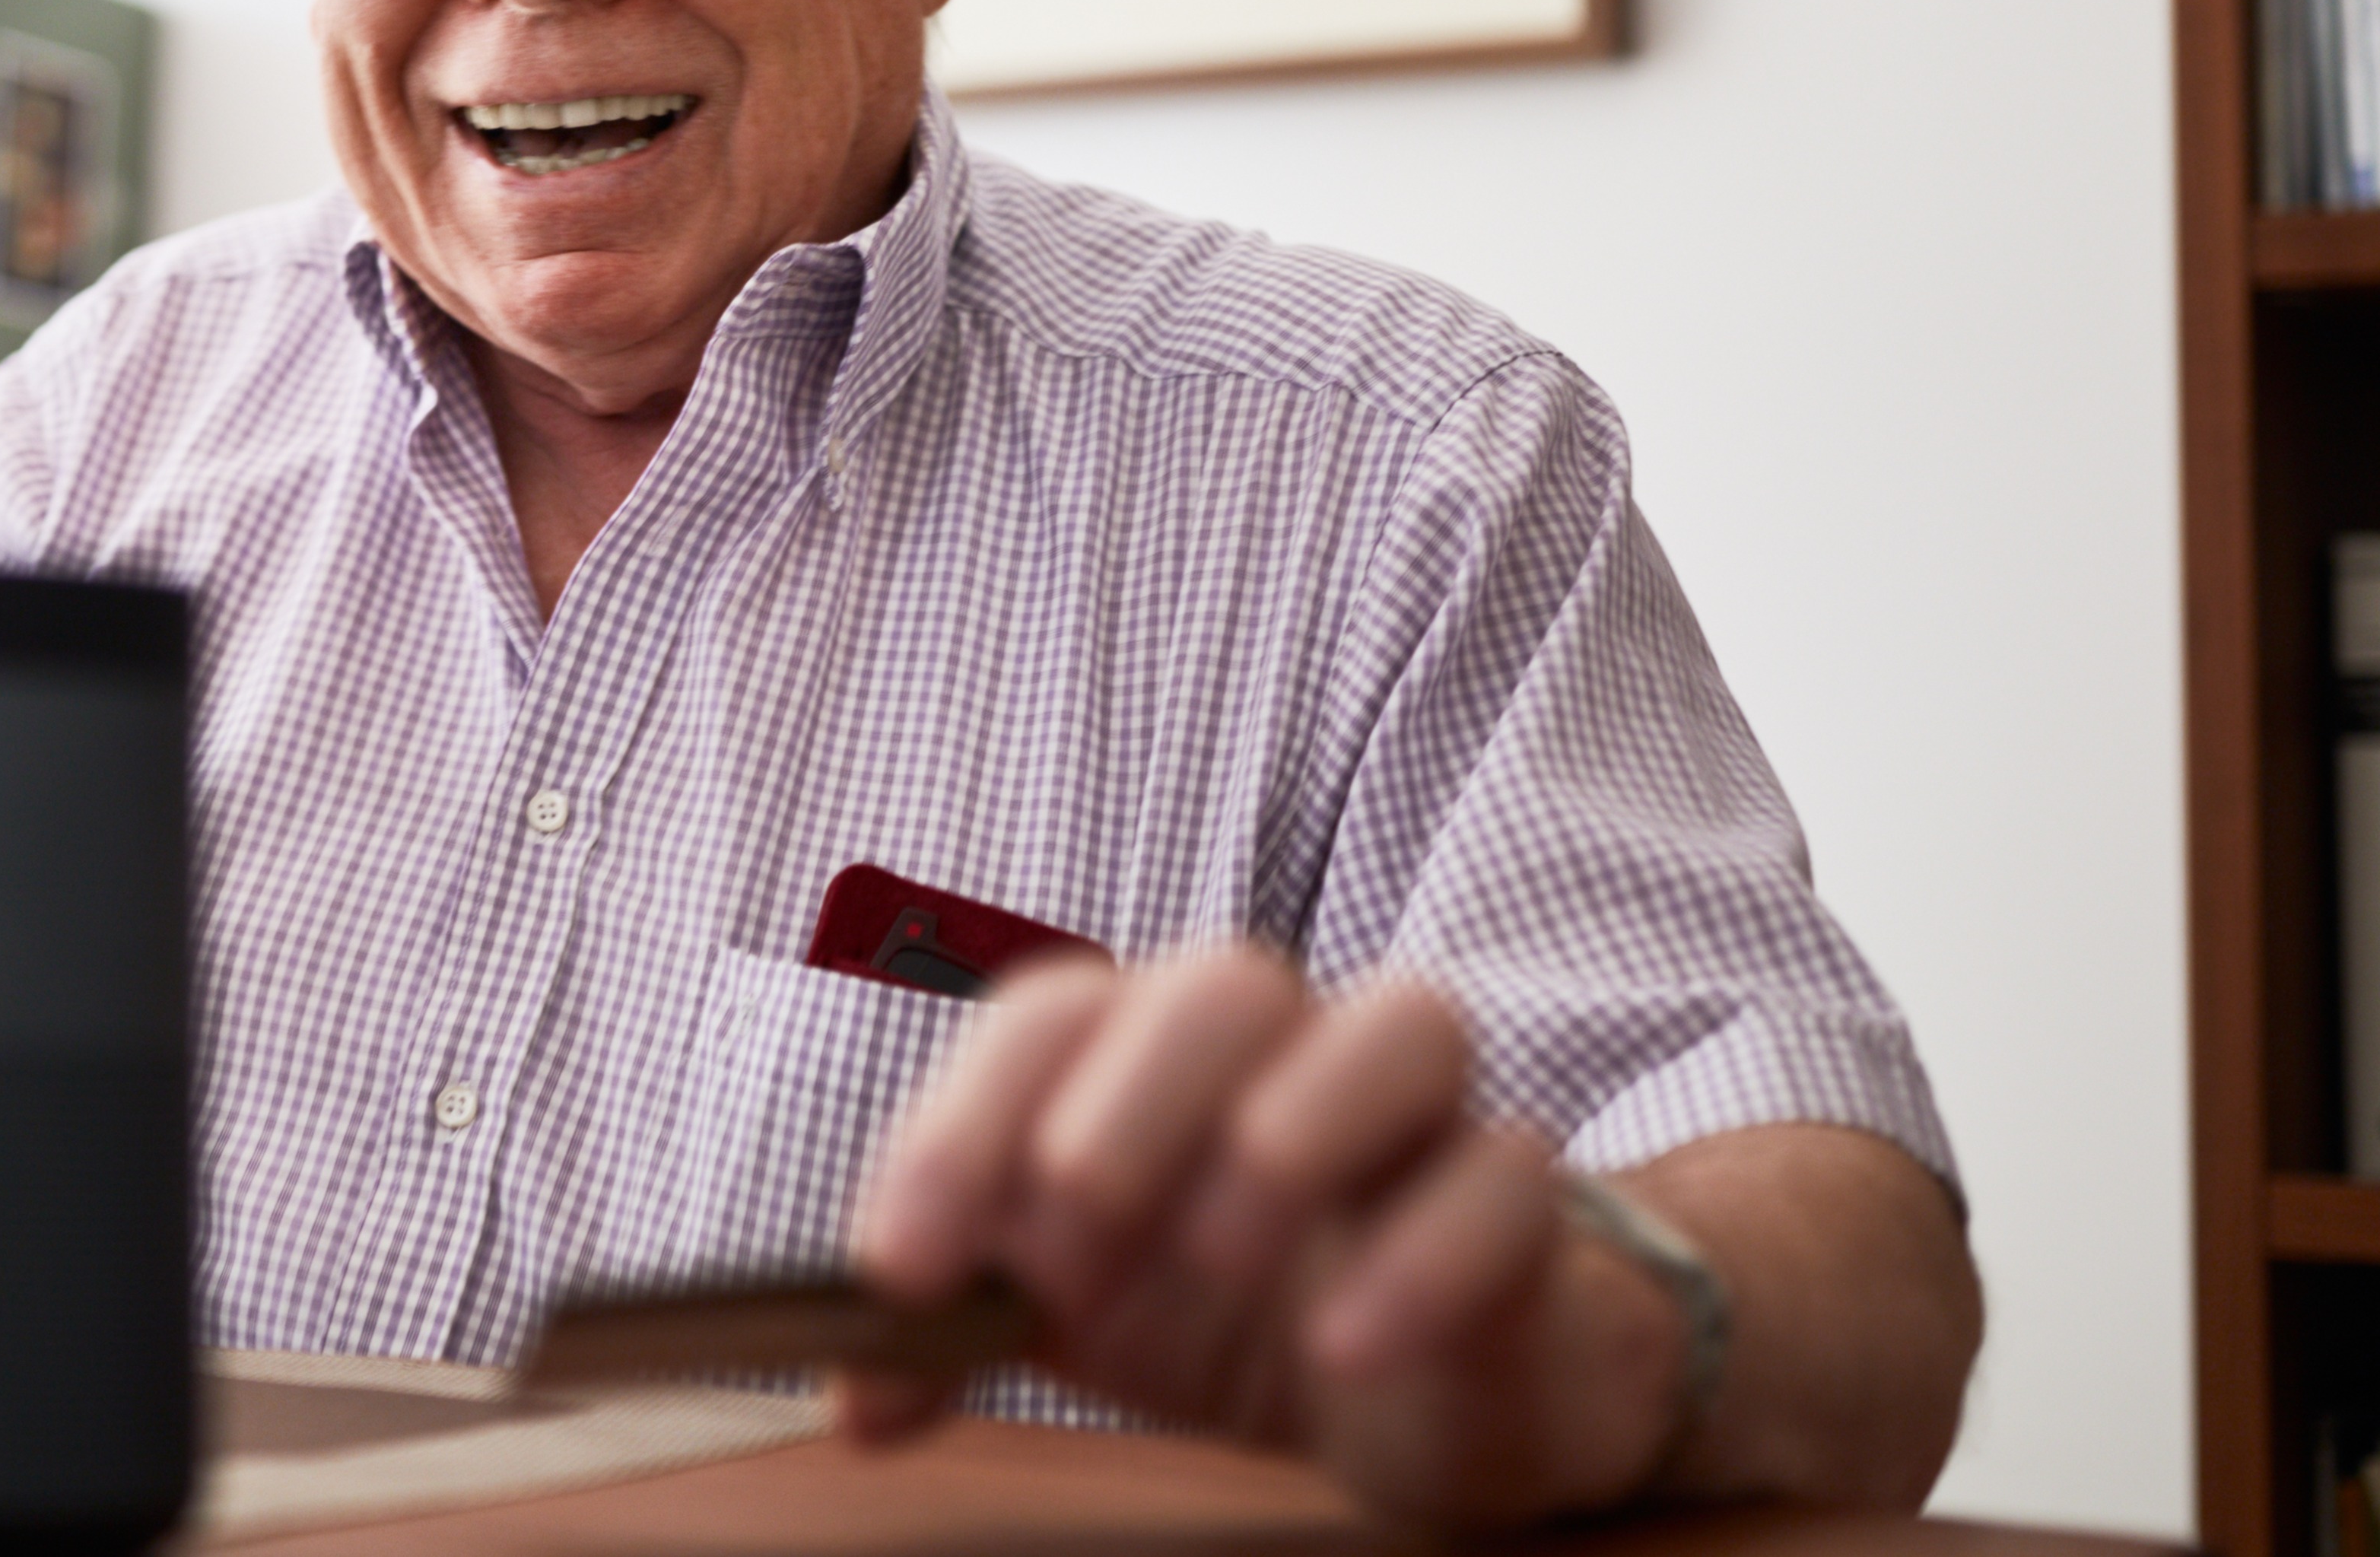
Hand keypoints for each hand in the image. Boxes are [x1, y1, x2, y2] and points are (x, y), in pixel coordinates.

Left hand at [841, 946, 1683, 1525]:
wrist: (1436, 1381)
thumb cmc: (1233, 1310)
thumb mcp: (1076, 1320)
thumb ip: (955, 1340)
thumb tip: (855, 1396)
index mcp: (1151, 1056)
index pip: (1045, 1021)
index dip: (957, 1127)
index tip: (900, 1270)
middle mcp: (1288, 1052)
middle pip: (1222, 983)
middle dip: (1126, 1105)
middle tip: (1068, 1244)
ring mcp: (1420, 1120)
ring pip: (1400, 1023)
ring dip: (1293, 1129)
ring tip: (1217, 1260)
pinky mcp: (1523, 1208)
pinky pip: (1506, 1177)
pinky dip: (1422, 1256)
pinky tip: (1345, 1344)